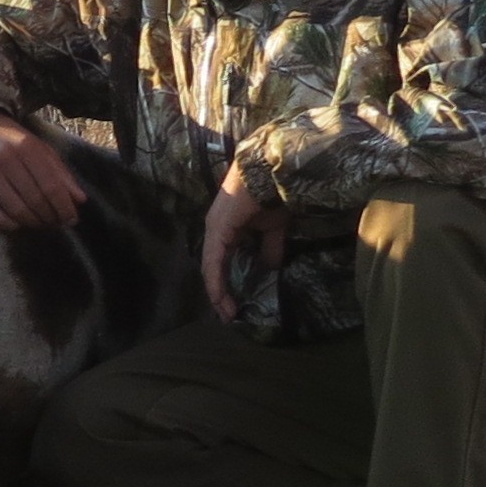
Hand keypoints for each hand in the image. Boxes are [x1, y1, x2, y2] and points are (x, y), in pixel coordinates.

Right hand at [0, 114, 84, 231]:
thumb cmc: (14, 143)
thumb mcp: (41, 150)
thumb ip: (61, 174)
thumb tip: (79, 200)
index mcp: (27, 148)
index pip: (51, 185)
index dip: (64, 207)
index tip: (71, 219)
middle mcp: (5, 160)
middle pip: (35, 200)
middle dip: (50, 217)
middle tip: (57, 223)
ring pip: (16, 211)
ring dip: (33, 223)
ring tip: (41, 223)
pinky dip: (10, 226)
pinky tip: (19, 224)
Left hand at [200, 160, 286, 319]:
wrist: (274, 171)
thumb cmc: (274, 194)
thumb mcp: (273, 229)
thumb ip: (269, 250)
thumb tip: (271, 270)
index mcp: (226, 228)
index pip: (222, 261)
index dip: (227, 284)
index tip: (235, 305)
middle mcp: (215, 229)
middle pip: (213, 268)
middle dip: (221, 293)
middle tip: (228, 315)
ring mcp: (214, 229)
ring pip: (211, 268)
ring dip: (218, 292)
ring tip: (227, 313)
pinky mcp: (217, 229)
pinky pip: (214, 262)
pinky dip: (217, 282)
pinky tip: (221, 298)